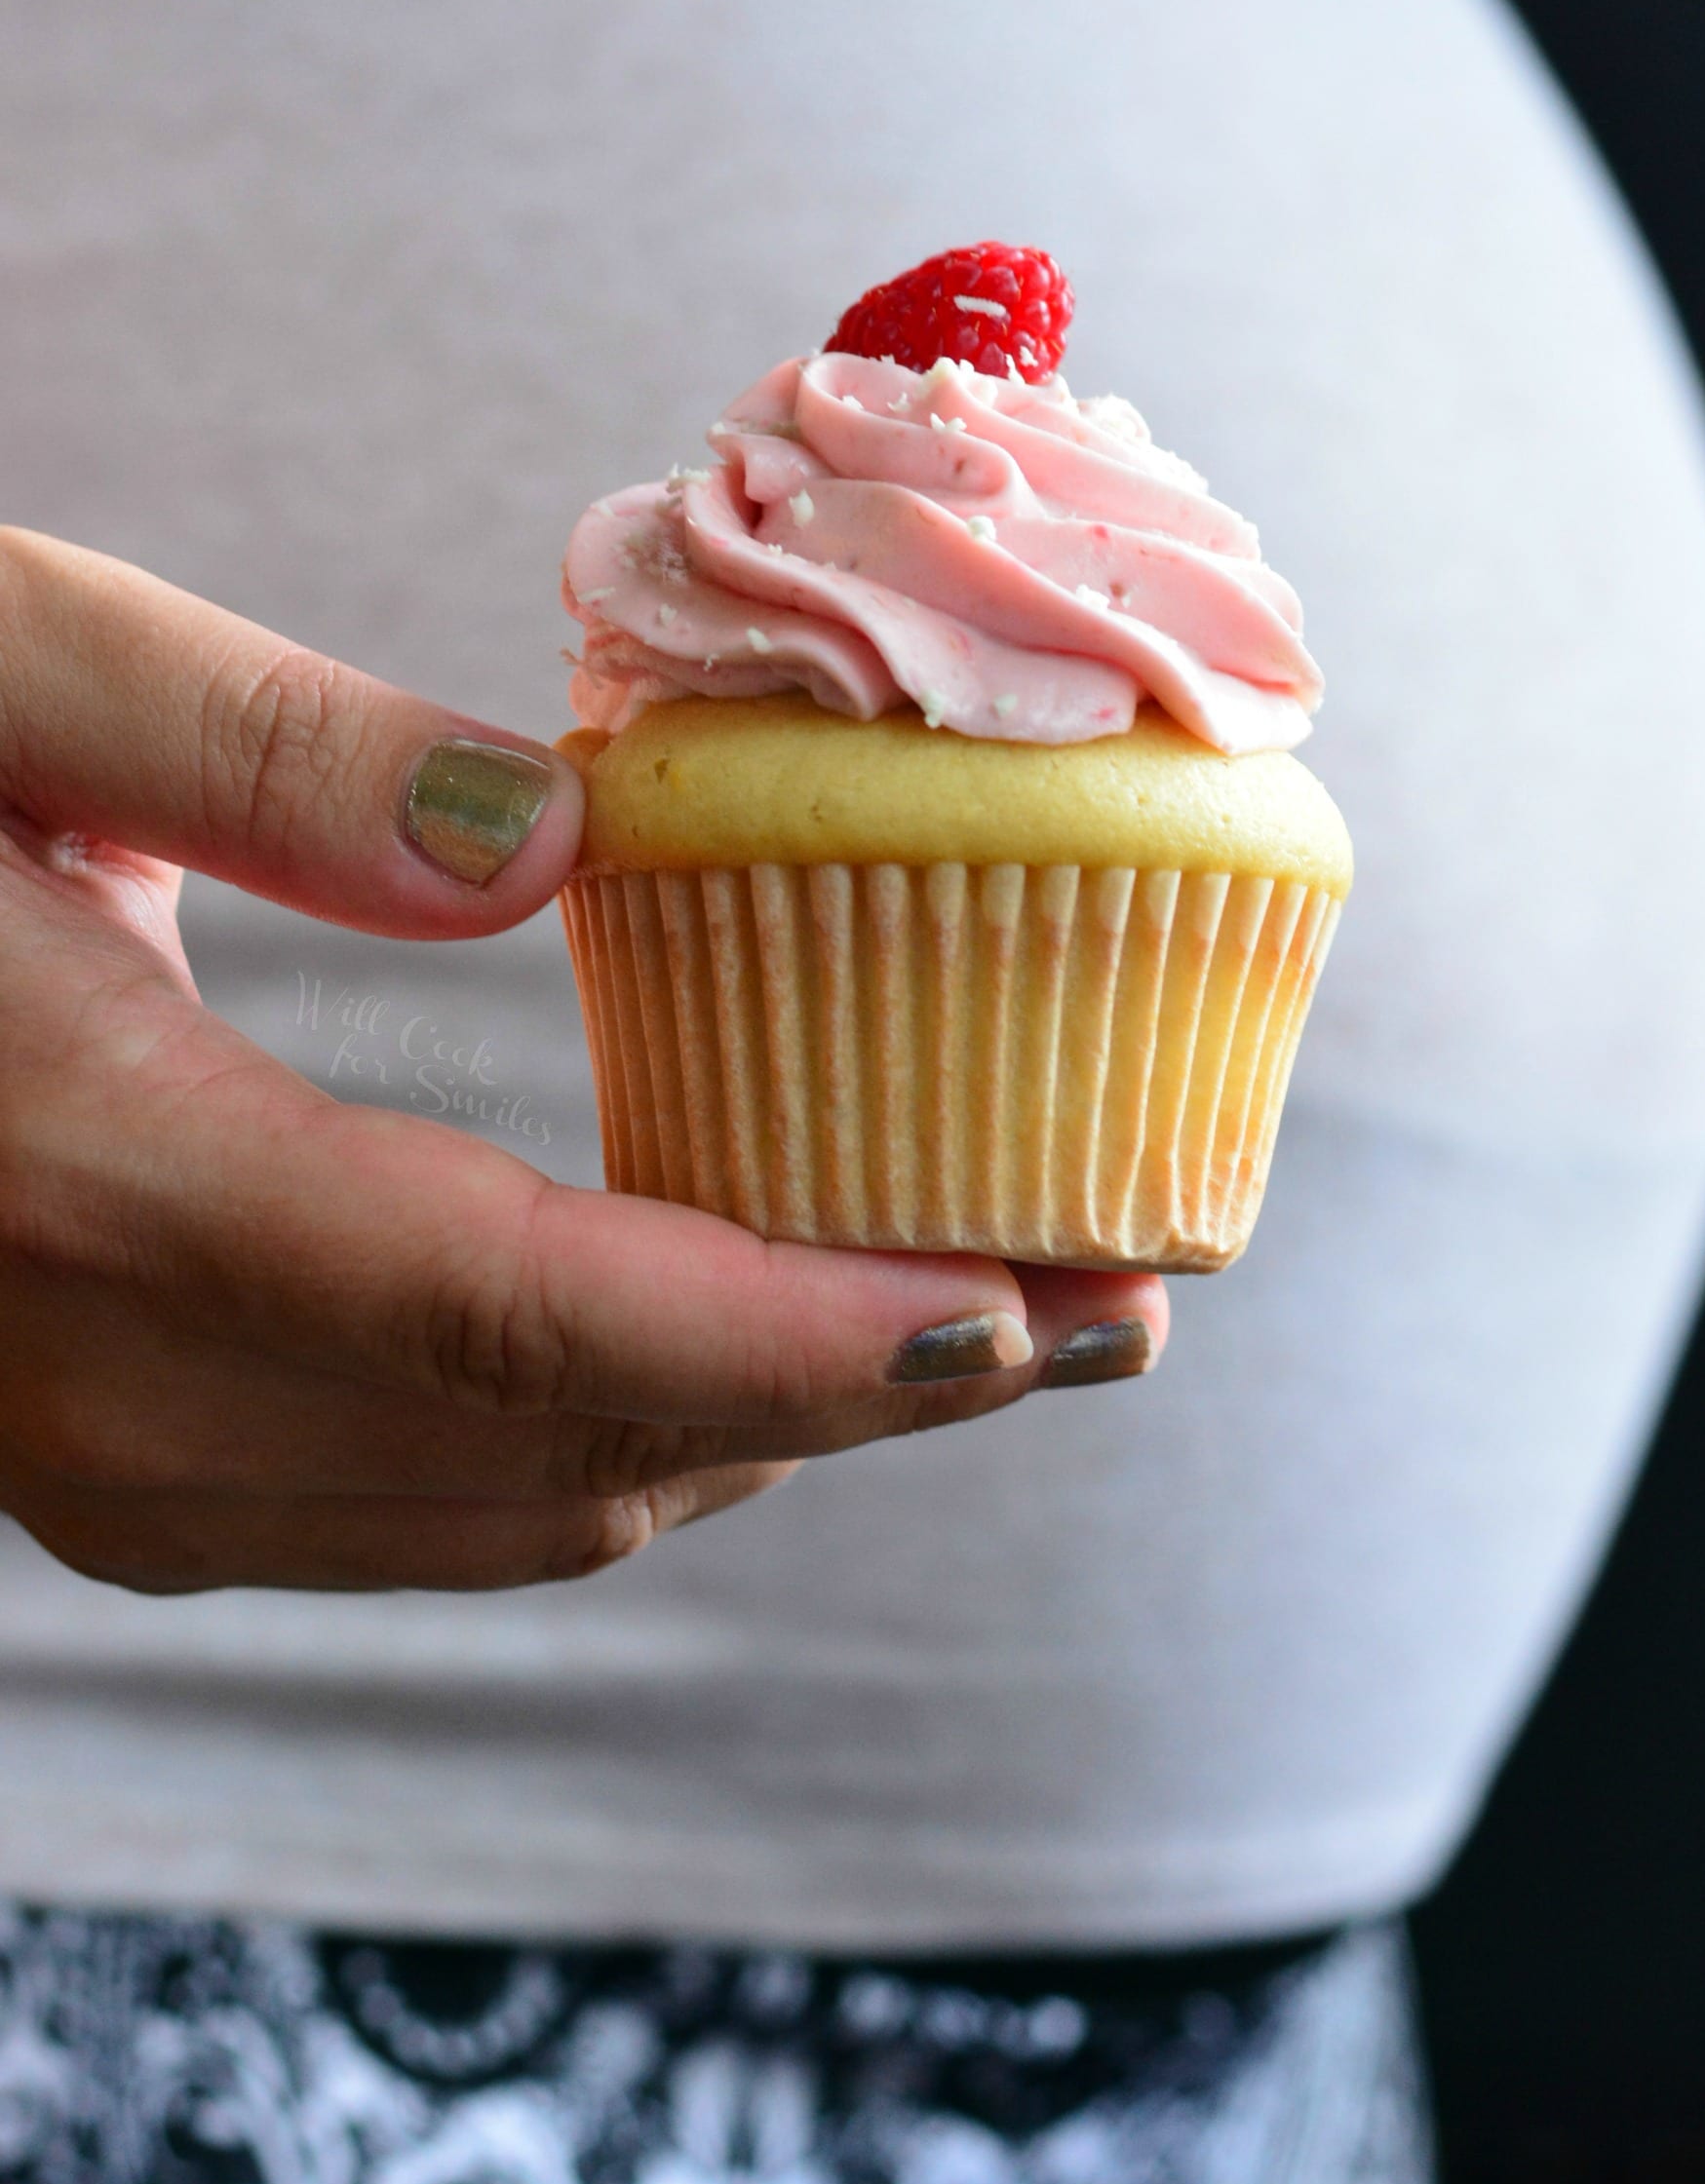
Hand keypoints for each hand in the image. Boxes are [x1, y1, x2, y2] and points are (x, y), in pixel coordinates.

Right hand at [0, 530, 1166, 1595]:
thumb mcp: (3, 668)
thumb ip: (273, 756)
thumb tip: (561, 848)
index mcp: (89, 1169)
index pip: (524, 1313)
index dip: (804, 1335)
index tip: (1039, 1308)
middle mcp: (98, 1384)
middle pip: (567, 1451)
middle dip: (869, 1398)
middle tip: (1114, 1302)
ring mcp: (92, 1460)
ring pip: (513, 1515)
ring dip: (771, 1433)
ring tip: (985, 1325)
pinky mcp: (109, 1457)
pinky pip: (429, 1507)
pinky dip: (628, 1439)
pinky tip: (747, 1340)